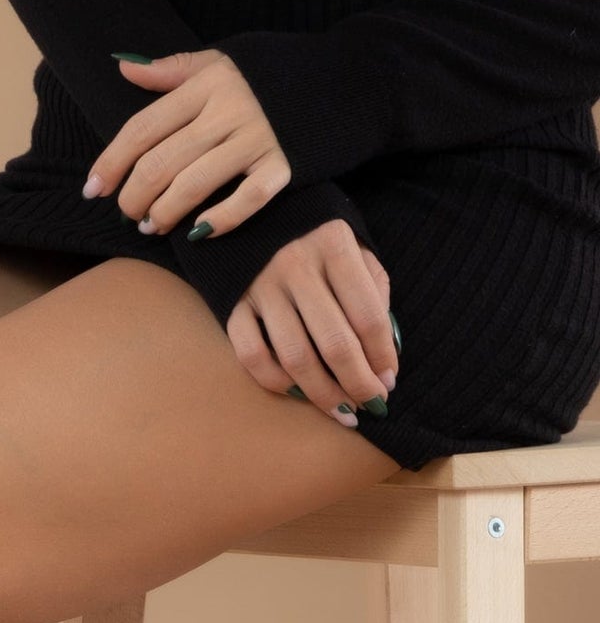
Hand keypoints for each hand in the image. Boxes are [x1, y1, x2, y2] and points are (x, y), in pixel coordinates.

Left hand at [83, 49, 289, 239]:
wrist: (341, 79)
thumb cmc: (268, 76)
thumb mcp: (220, 63)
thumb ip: (172, 70)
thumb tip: (124, 68)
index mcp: (207, 85)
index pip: (143, 128)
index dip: (111, 162)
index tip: (92, 189)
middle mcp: (229, 111)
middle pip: (161, 163)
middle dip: (133, 197)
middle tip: (128, 213)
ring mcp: (258, 140)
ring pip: (192, 187)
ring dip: (163, 214)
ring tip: (152, 225)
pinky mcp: (284, 167)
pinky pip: (246, 202)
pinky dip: (219, 222)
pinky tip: (197, 233)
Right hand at [225, 220, 398, 426]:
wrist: (251, 211)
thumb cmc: (315, 238)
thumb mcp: (354, 247)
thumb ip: (373, 290)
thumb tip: (384, 350)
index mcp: (334, 246)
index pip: (368, 315)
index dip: (382, 356)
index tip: (390, 382)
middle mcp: (297, 266)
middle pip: (334, 343)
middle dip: (357, 383)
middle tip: (371, 406)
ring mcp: (260, 287)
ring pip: (295, 357)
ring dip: (321, 393)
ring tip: (341, 411)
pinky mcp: (232, 304)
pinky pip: (251, 355)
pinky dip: (275, 382)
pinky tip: (295, 393)